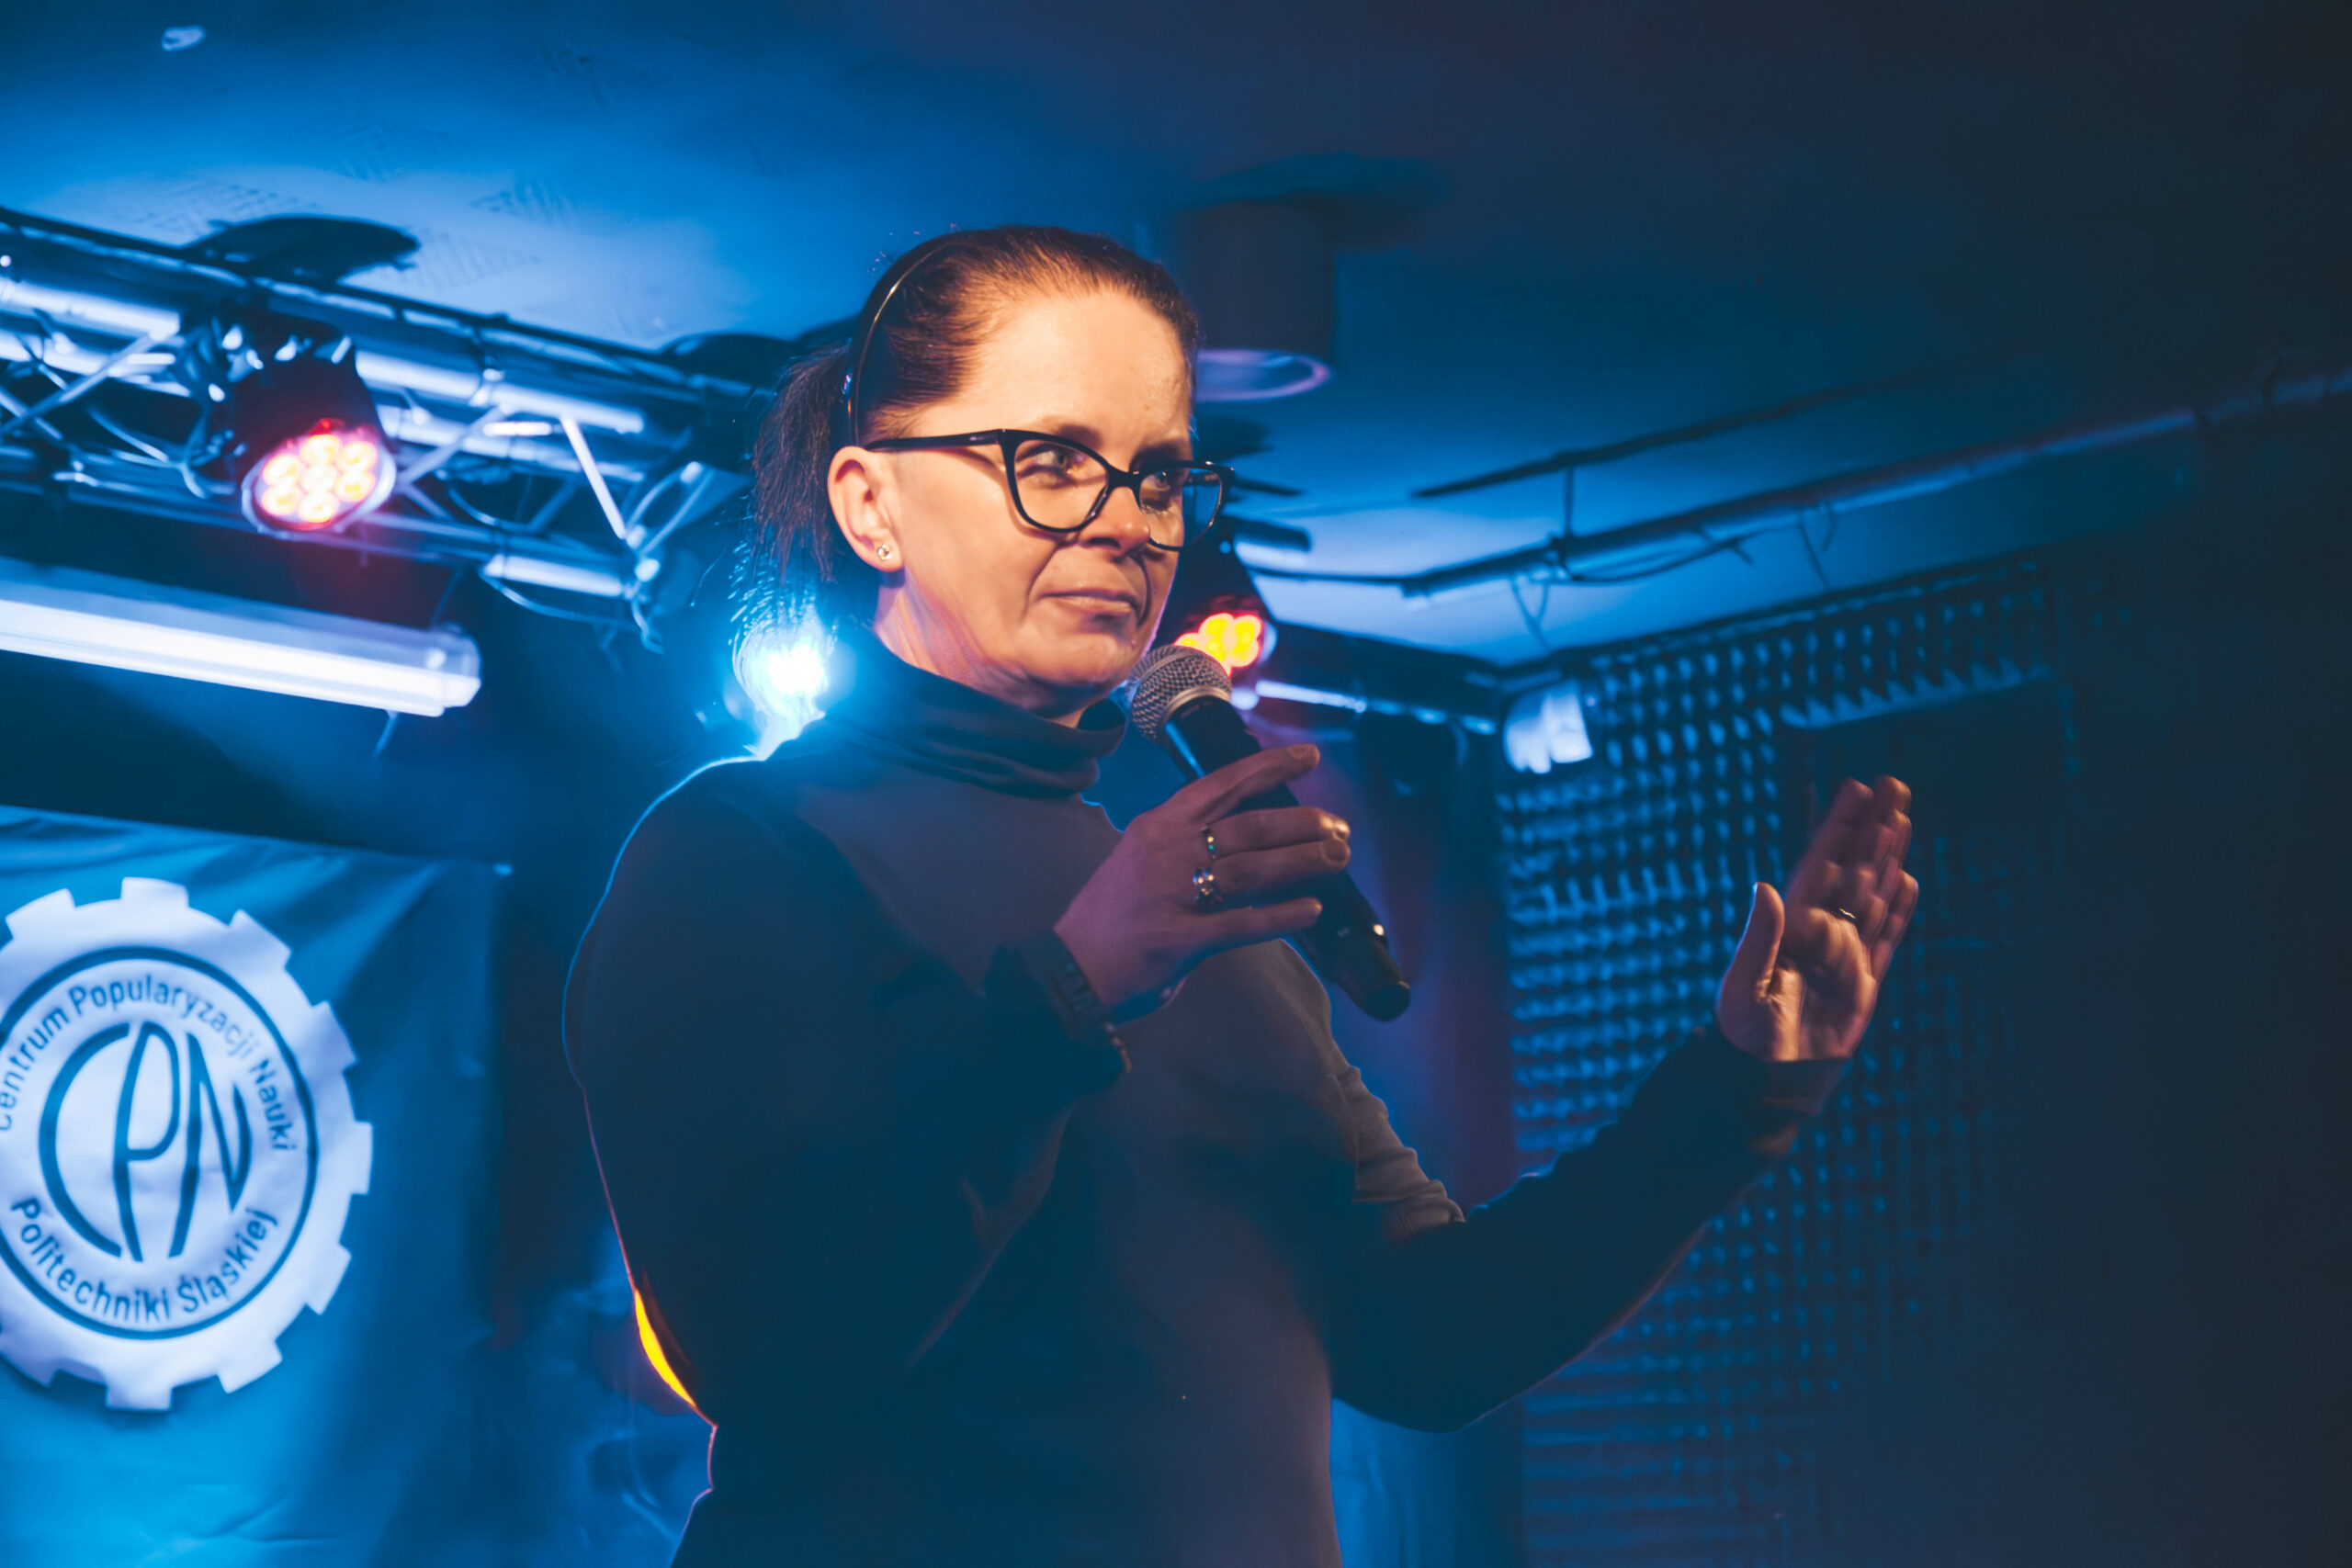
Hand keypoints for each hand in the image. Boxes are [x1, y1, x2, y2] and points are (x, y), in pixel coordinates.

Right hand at [1055, 744, 1349, 1016]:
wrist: (1071, 966)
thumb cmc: (1114, 913)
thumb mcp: (1143, 857)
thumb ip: (1189, 841)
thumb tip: (1252, 834)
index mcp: (1159, 825)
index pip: (1221, 784)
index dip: (1269, 768)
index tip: (1309, 757)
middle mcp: (1166, 852)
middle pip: (1248, 826)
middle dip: (1302, 824)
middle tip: (1339, 828)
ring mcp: (1172, 895)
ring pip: (1251, 869)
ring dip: (1301, 862)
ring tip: (1337, 860)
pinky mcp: (1179, 939)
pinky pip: (1241, 924)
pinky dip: (1280, 916)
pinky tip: (1310, 910)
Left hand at [1715, 776, 1918, 1061]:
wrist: (1763, 1084)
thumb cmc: (1743, 1038)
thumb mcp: (1741, 987)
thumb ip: (1759, 938)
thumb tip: (1766, 888)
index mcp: (1789, 928)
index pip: (1822, 865)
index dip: (1841, 828)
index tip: (1856, 789)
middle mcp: (1818, 935)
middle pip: (1853, 870)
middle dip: (1872, 829)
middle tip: (1893, 787)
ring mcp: (1843, 958)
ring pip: (1872, 897)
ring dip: (1888, 858)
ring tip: (1901, 820)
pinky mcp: (1862, 987)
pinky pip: (1884, 940)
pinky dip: (1897, 912)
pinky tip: (1907, 881)